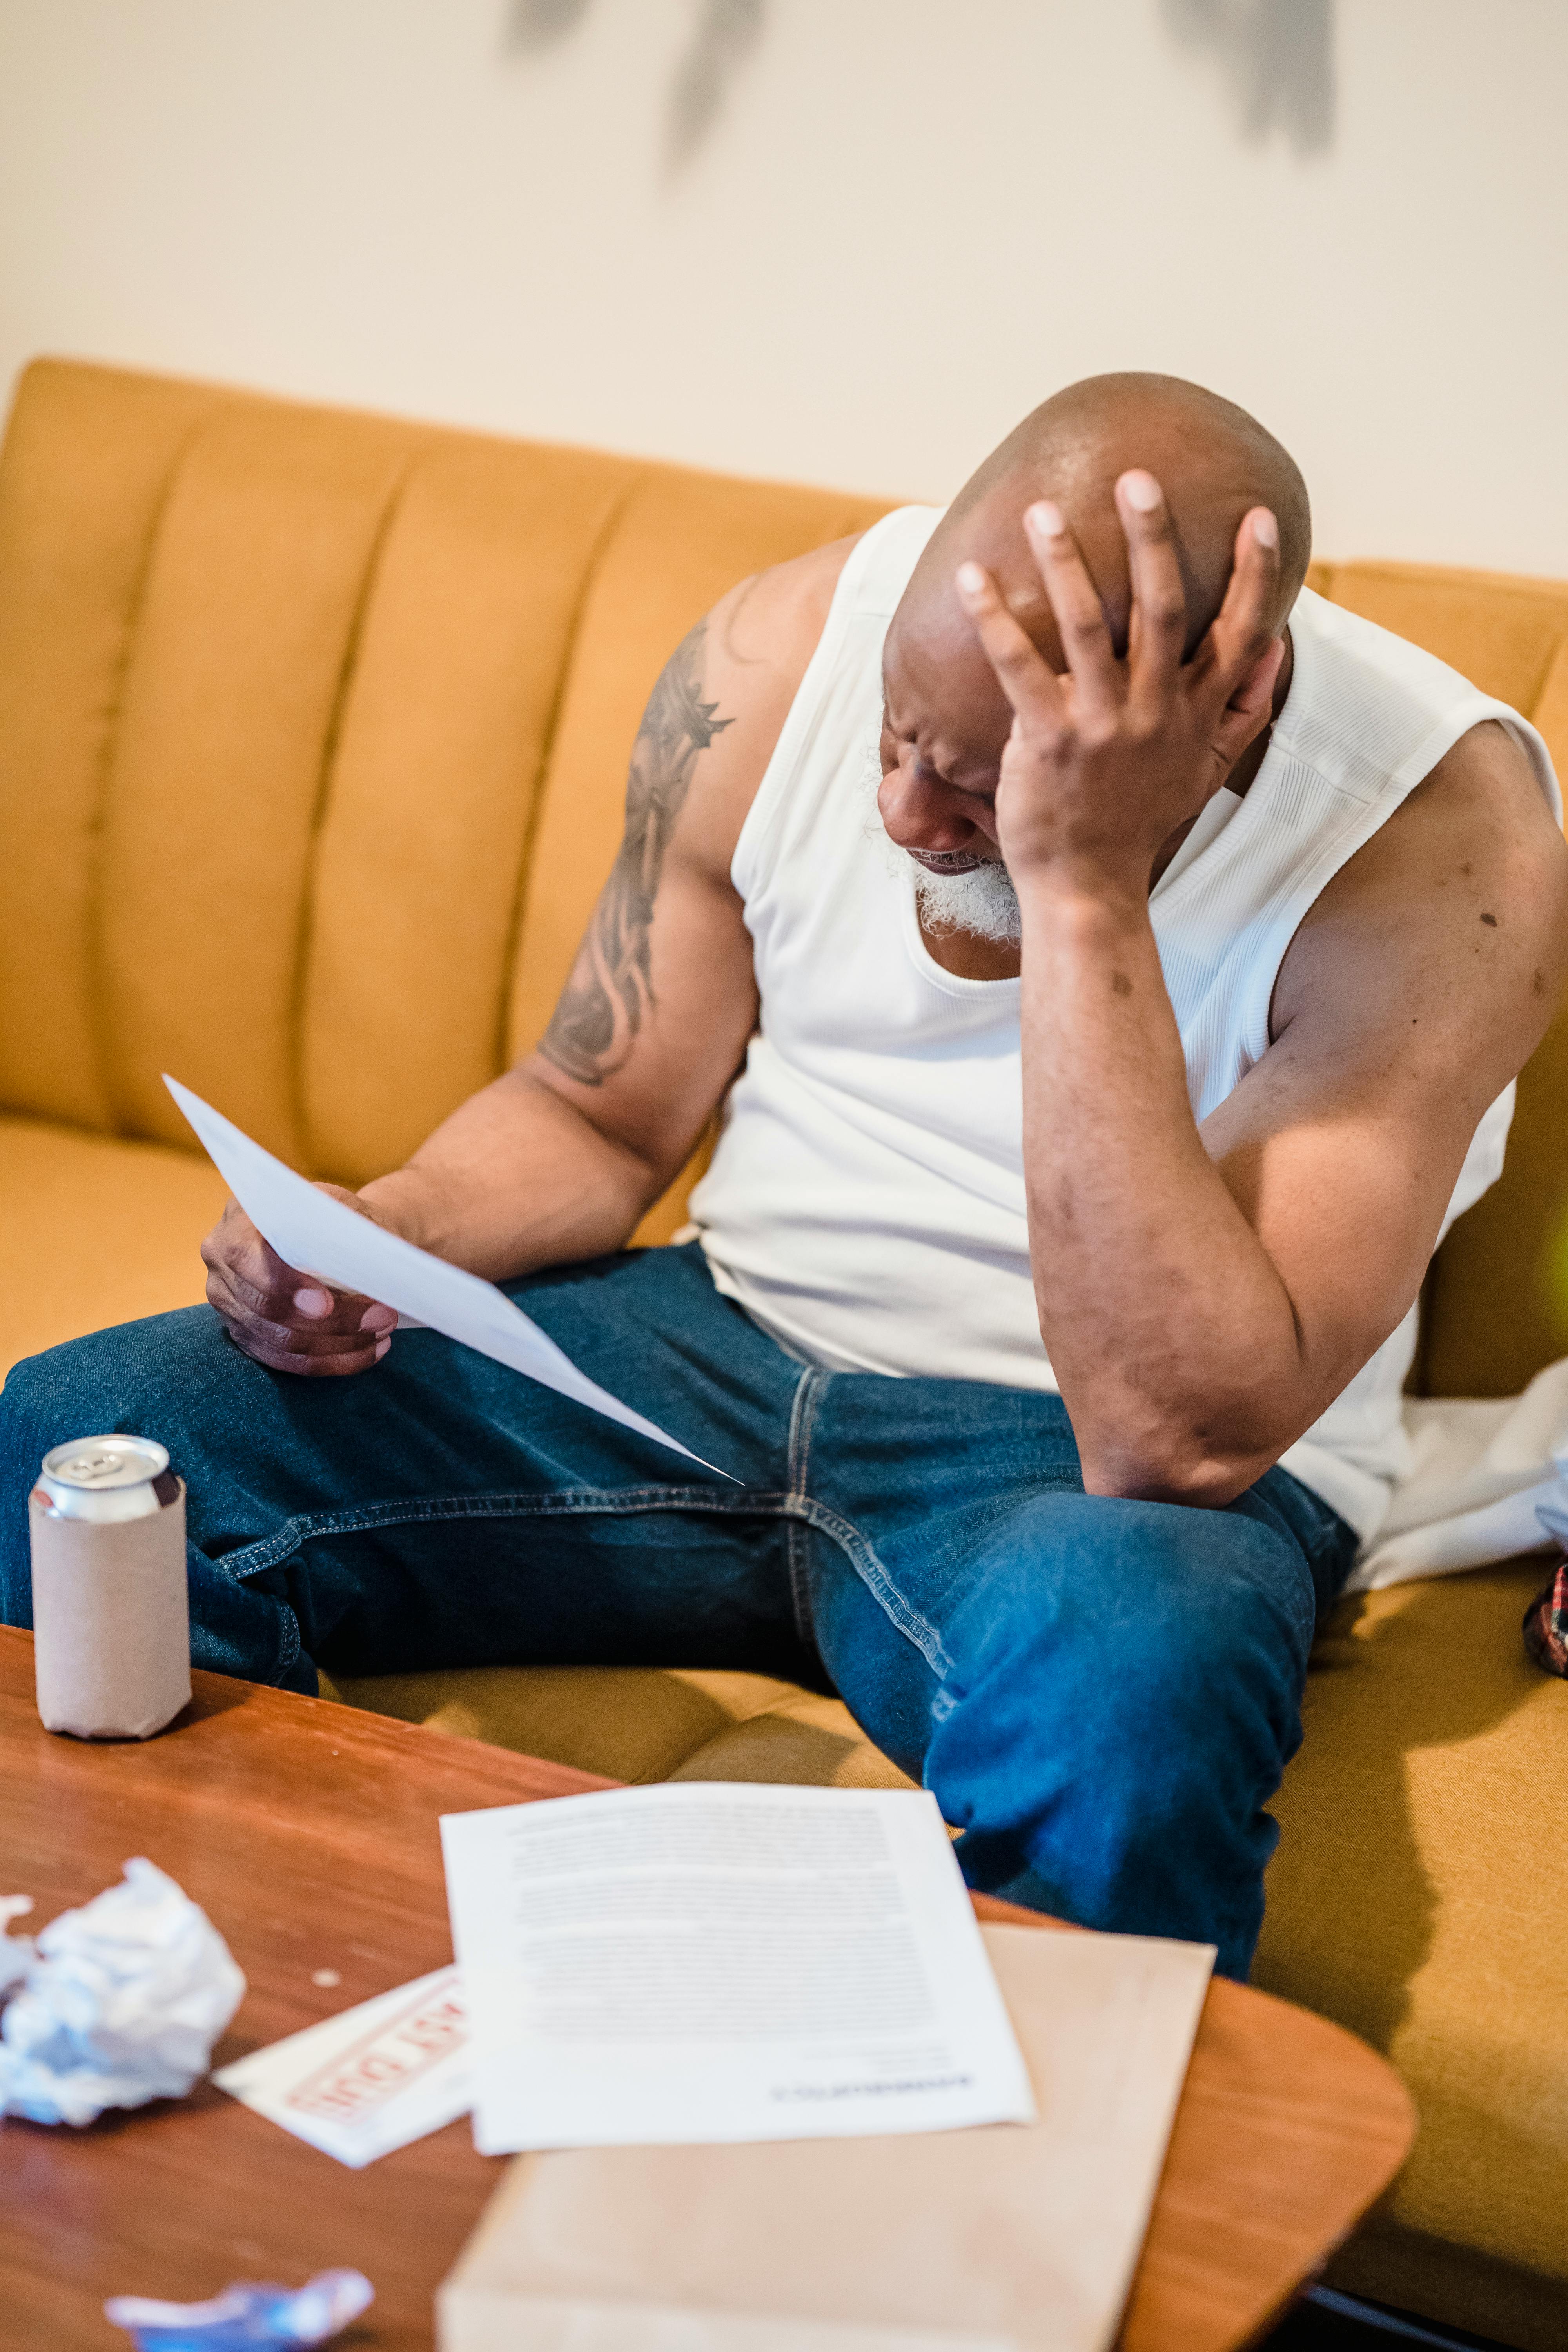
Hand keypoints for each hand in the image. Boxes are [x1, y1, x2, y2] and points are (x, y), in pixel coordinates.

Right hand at [200, 1188, 398, 1376]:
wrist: (327, 1232)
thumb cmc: (334, 1215)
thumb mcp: (339, 1203)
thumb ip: (342, 1223)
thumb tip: (368, 1256)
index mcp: (238, 1219)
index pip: (245, 1258)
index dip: (284, 1286)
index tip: (326, 1305)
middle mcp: (220, 1261)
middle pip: (266, 1309)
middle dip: (332, 1322)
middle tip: (383, 1318)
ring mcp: (228, 1302)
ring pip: (279, 1342)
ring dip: (338, 1345)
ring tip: (382, 1334)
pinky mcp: (245, 1332)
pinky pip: (284, 1360)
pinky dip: (329, 1361)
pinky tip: (366, 1353)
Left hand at [955, 472, 1284, 896]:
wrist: (1089, 886)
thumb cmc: (1142, 821)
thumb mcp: (1207, 770)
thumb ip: (1245, 709)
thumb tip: (1276, 647)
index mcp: (1194, 714)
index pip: (1238, 633)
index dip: (1253, 574)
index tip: (1259, 516)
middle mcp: (1154, 712)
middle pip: (1165, 609)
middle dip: (1153, 539)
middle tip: (1138, 478)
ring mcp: (1101, 725)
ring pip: (1089, 627)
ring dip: (1066, 563)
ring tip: (1043, 511)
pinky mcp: (1047, 740)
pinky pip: (1018, 667)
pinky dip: (995, 620)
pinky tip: (972, 578)